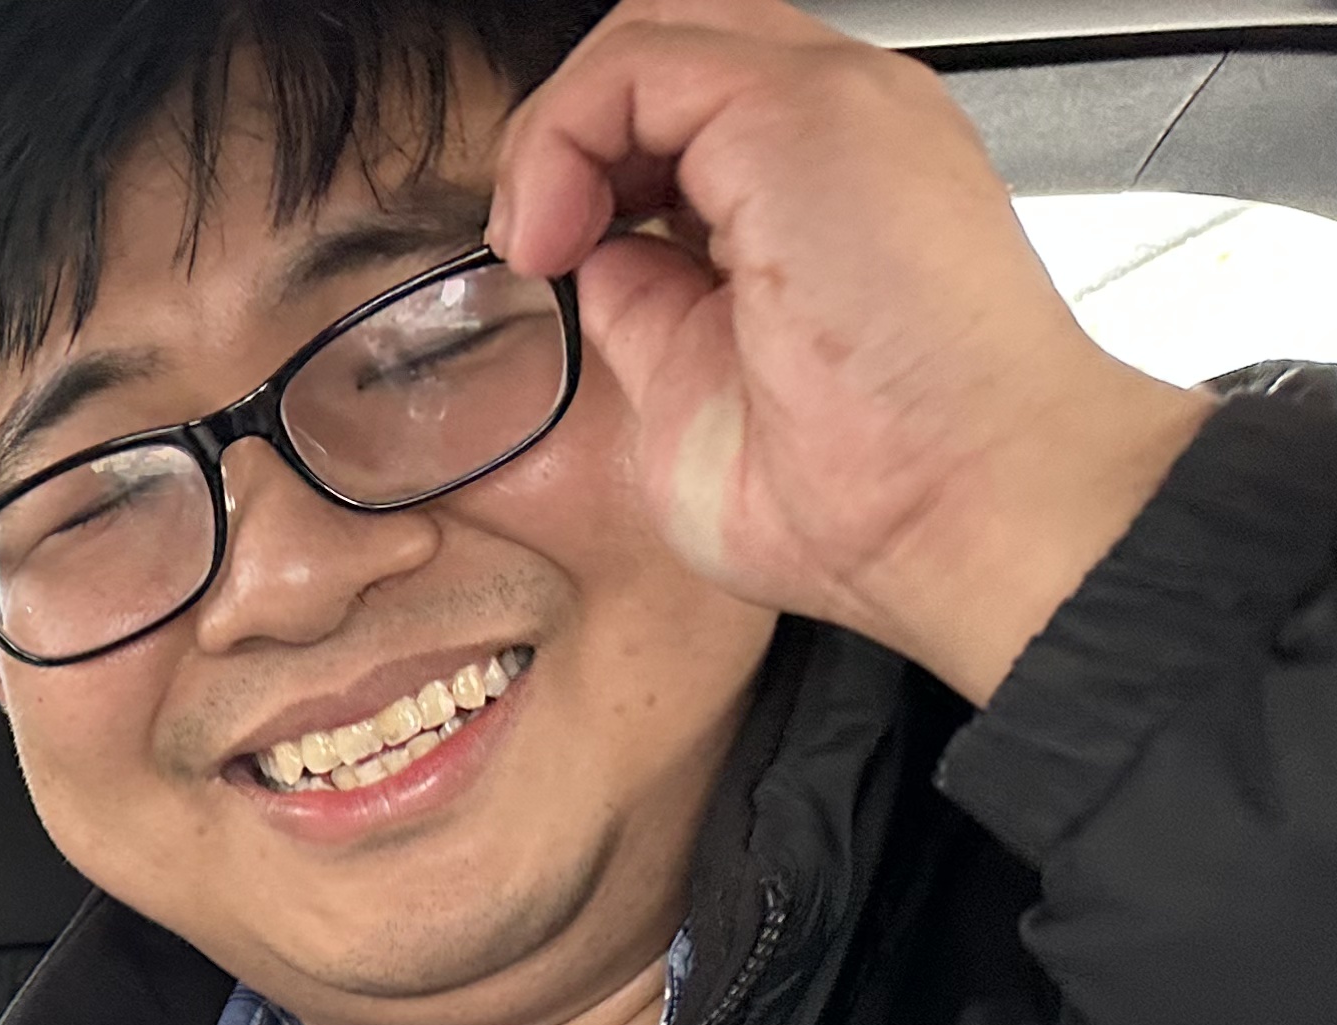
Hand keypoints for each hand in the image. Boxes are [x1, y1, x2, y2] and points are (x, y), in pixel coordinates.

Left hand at [489, 0, 1211, 700]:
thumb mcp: (697, 384)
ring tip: (540, 241)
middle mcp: (842, 126)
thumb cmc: (857, 490)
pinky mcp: (804, 108)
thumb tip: (596, 260)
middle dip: (569, 132)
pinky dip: (562, 134)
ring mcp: (833, 104)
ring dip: (557, 132)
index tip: (554, 266)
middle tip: (534, 242)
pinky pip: (638, 62)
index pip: (684, 110)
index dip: (594, 167)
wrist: (953, 514)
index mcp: (829, 183)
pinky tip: (556, 233)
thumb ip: (647, 300)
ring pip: (653, 33)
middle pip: (670, 52)